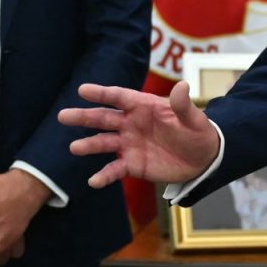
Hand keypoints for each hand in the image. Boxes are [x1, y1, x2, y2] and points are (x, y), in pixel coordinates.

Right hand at [58, 81, 219, 188]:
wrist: (203, 158)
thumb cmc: (198, 133)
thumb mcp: (194, 119)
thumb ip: (184, 105)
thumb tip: (182, 86)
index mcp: (144, 106)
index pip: (119, 97)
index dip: (102, 93)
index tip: (83, 90)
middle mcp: (131, 124)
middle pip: (103, 118)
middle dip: (84, 117)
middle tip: (63, 116)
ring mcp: (129, 144)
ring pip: (104, 143)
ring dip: (89, 145)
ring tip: (74, 148)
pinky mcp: (132, 164)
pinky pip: (114, 169)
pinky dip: (104, 175)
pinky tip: (93, 181)